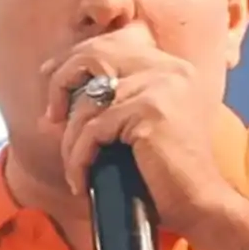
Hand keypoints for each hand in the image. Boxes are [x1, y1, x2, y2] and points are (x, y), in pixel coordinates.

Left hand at [40, 26, 237, 238]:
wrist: (200, 204)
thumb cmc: (167, 173)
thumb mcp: (138, 128)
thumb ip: (109, 106)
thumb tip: (52, 111)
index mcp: (170, 66)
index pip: (109, 46)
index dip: (73, 59)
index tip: (48, 79)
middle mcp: (168, 69)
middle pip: (95, 56)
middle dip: (62, 83)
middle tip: (51, 117)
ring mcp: (161, 87)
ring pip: (88, 103)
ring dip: (71, 139)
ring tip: (74, 166)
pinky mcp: (150, 112)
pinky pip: (94, 130)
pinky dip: (80, 157)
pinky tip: (82, 180)